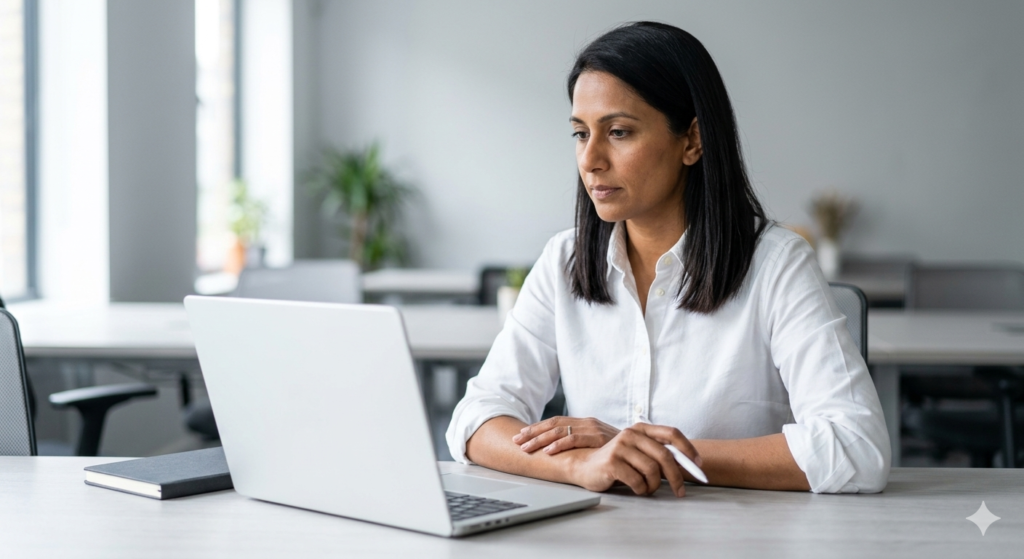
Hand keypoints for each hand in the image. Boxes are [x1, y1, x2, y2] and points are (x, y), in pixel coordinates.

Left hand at [512, 416, 619, 454]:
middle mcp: (586, 422)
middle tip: (516, 441)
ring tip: (525, 447)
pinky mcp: (598, 437)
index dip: (537, 428)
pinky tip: (547, 451)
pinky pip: (574, 439)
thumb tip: (562, 448)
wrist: (644, 447)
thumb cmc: (620, 450)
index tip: (521, 435)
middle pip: (553, 424)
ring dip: (540, 439)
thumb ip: (583, 442)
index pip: (555, 422)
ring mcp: (592, 428)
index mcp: (584, 422)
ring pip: (559, 431)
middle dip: (532, 433)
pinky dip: (559, 444)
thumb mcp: (598, 443)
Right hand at [566, 423, 701, 496]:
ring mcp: (620, 447)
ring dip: (655, 485)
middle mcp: (631, 434)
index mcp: (640, 429)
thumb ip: (658, 451)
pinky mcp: (612, 462)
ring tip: (648, 489)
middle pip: (665, 455)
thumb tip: (687, 463)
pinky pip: (637, 481)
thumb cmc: (616, 461)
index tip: (698, 465)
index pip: (671, 433)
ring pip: (652, 470)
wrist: (585, 466)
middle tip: (681, 492)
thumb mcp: (638, 451)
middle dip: (677, 477)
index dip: (688, 449)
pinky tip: (637, 489)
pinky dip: (642, 489)